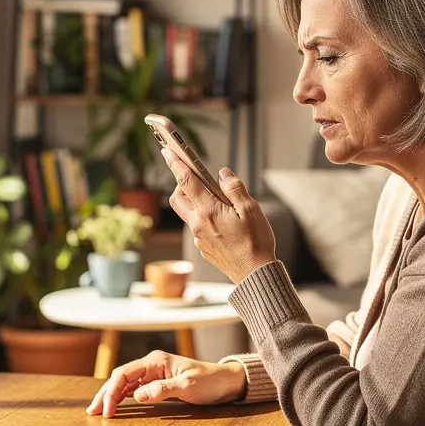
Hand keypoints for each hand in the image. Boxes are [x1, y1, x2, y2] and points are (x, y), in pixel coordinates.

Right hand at [86, 350, 245, 417]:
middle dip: (105, 393)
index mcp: (156, 360)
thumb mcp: (187, 386)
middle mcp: (152, 364)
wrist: (225, 382)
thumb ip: (162, 389)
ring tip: (98, 410)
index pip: (124, 373)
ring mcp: (154, 373)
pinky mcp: (158, 382)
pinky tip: (116, 405)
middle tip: (92, 412)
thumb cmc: (209, 381)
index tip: (107, 410)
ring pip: (125, 383)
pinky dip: (122, 397)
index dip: (112, 391)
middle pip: (120, 377)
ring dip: (111, 396)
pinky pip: (134, 389)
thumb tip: (137, 395)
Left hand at [162, 149, 275, 283]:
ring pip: (187, 213)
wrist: (255, 275)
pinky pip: (197, 228)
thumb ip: (234, 188)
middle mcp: (198, 224)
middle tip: (195, 177)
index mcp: (209, 211)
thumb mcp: (251, 210)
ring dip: (193, 201)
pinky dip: (204, 218)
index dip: (176, 163)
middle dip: (181, 184)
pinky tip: (222, 221)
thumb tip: (223, 174)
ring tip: (213, 199)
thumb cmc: (256, 242)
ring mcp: (199, 238)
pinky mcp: (204, 248)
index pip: (186, 181)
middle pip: (178, 198)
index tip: (168, 151)